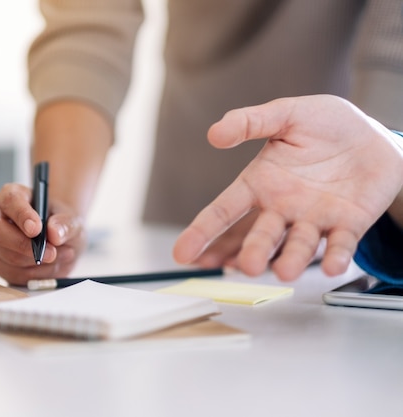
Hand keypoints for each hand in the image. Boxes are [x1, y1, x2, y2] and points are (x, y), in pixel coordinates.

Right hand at [0, 183, 86, 284]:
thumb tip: (54, 233)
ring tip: (60, 255)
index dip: (22, 215)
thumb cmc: (59, 223)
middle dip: (25, 246)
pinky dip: (36, 274)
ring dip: (38, 263)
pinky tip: (50, 266)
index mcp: (11, 196)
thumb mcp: (71, 219)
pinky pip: (13, 275)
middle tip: (51, 252)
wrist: (59, 239)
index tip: (37, 229)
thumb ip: (65, 224)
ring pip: (8, 256)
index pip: (10, 201)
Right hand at [173, 94, 402, 280]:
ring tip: (286, 272)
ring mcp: (314, 219)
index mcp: (261, 183)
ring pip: (298, 245)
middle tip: (248, 266)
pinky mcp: (348, 225)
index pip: (224, 210)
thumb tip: (213, 134)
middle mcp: (282, 208)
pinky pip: (340, 244)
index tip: (182, 254)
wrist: (373, 136)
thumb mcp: (288, 114)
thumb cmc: (326, 125)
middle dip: (254, 252)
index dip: (202, 231)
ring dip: (292, 260)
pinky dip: (336, 257)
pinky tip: (333, 267)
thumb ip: (250, 122)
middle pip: (262, 235)